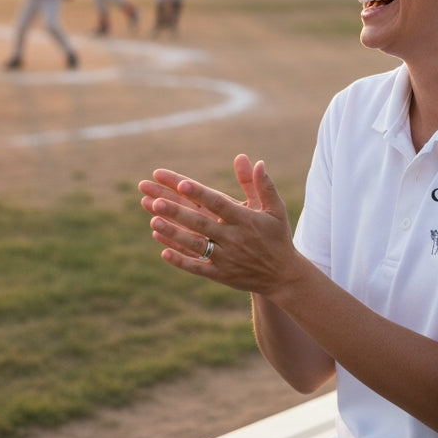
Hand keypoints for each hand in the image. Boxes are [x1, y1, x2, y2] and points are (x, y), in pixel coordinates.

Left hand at [138, 155, 303, 295]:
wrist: (284, 276)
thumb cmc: (278, 237)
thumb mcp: (275, 210)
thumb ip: (262, 185)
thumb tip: (256, 161)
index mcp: (245, 220)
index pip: (218, 204)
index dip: (200, 193)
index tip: (181, 183)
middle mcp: (234, 239)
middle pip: (201, 223)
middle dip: (177, 212)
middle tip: (155, 200)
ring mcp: (226, 258)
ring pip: (196, 245)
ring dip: (174, 233)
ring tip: (153, 220)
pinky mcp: (221, 275)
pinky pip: (198, 268)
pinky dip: (181, 261)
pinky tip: (163, 251)